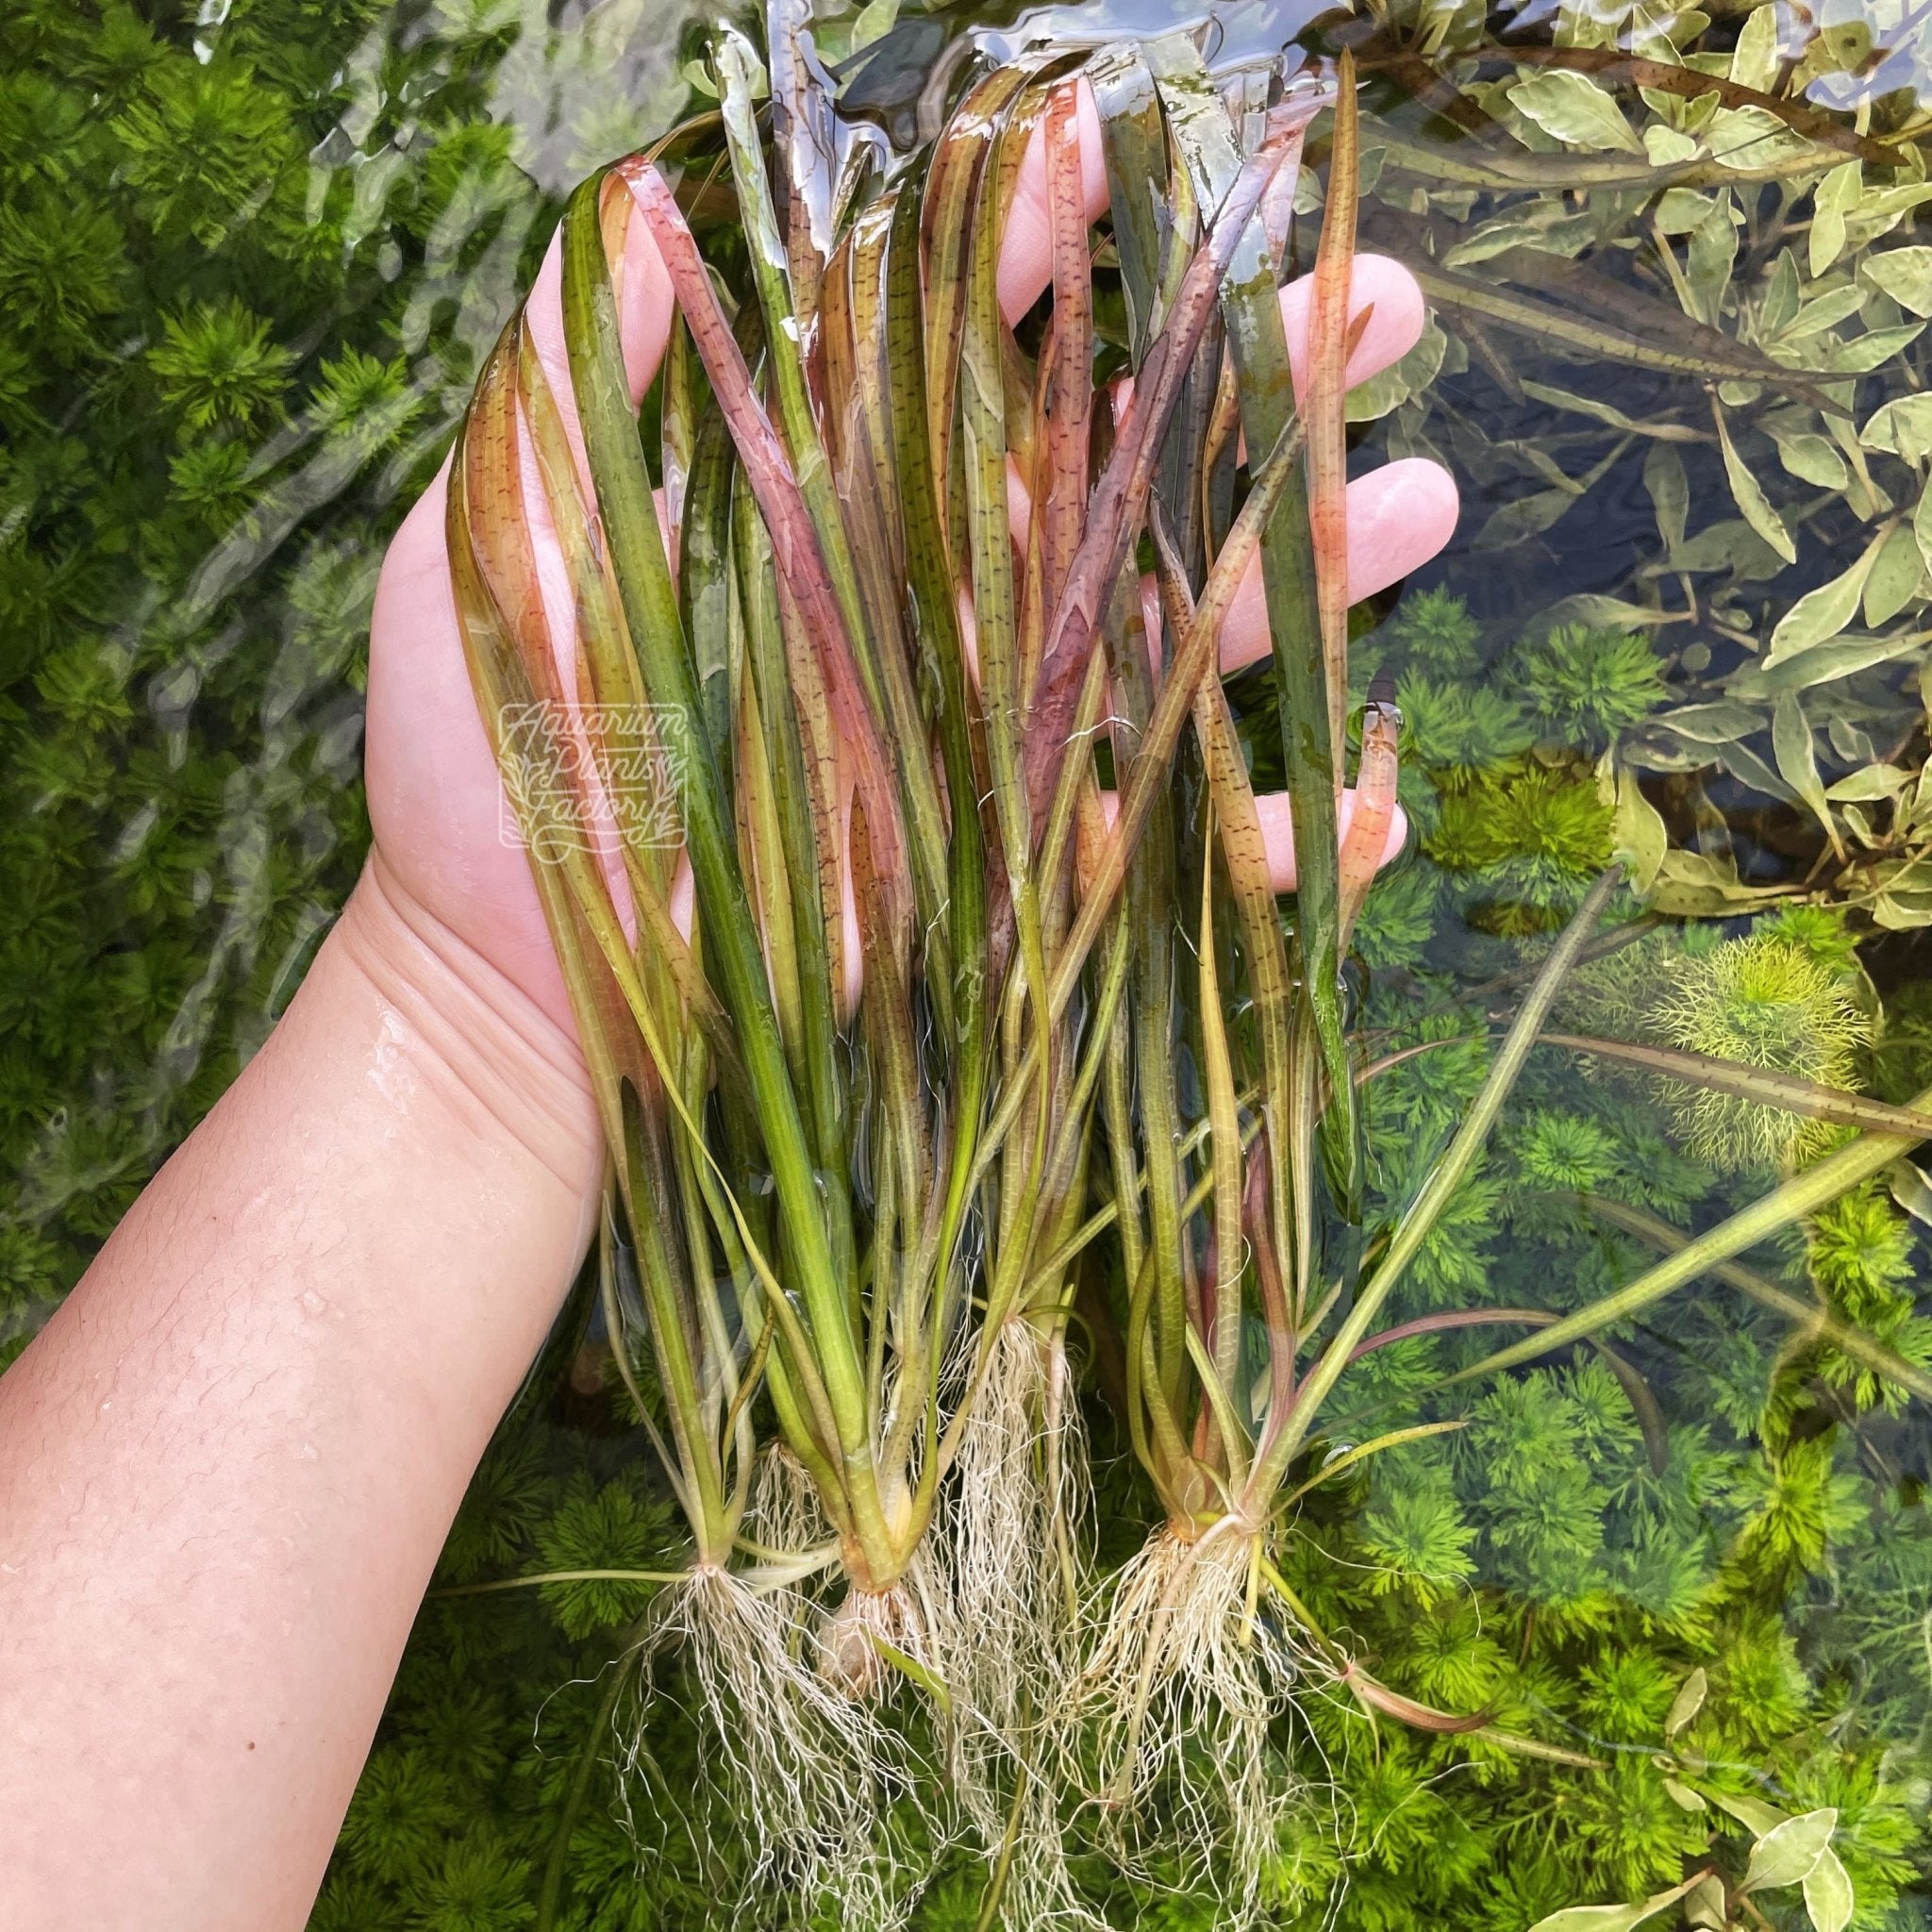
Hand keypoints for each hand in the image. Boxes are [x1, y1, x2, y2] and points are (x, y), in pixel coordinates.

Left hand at [361, 79, 1458, 1044]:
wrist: (510, 1001)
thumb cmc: (488, 769)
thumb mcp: (500, 537)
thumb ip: (577, 366)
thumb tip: (653, 186)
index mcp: (842, 498)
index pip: (973, 340)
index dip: (1056, 239)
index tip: (1143, 152)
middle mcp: (947, 603)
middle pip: (1128, 468)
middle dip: (1262, 377)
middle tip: (1384, 301)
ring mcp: (1002, 746)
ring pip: (1190, 641)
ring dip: (1320, 574)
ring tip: (1424, 499)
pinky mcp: (1025, 894)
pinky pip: (1182, 863)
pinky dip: (1288, 845)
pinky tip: (1384, 800)